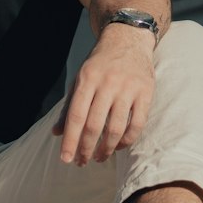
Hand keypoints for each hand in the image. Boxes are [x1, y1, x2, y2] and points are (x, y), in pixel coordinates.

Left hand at [53, 29, 155, 164]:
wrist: (128, 40)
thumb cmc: (100, 63)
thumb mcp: (80, 78)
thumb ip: (68, 106)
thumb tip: (56, 133)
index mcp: (87, 79)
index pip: (75, 115)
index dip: (70, 140)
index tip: (66, 159)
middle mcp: (107, 83)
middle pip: (94, 125)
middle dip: (86, 148)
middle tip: (82, 162)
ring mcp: (128, 88)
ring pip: (116, 128)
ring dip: (107, 149)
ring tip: (100, 158)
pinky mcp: (146, 93)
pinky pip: (137, 124)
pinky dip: (127, 140)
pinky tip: (118, 147)